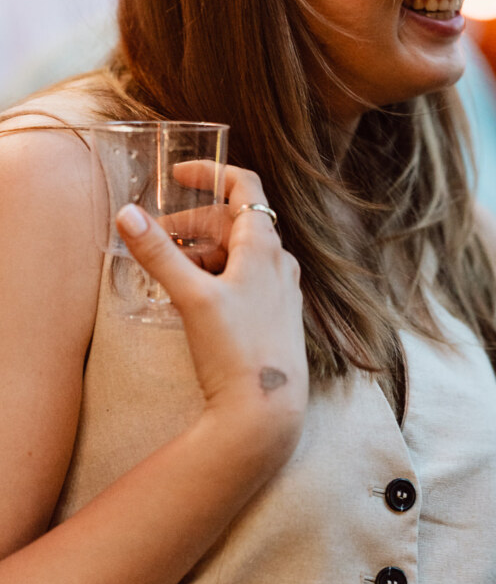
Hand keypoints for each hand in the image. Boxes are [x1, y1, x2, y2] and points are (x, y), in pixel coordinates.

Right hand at [115, 165, 307, 463]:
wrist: (265, 410)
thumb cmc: (235, 350)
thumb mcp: (191, 296)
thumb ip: (158, 254)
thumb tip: (128, 214)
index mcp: (264, 246)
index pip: (244, 187)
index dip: (211, 173)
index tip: (179, 174)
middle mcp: (279, 263)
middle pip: (233, 222)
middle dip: (192, 222)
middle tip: (154, 235)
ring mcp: (280, 291)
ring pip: (237, 254)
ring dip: (201, 251)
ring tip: (167, 270)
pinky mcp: (274, 317)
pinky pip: (243, 281)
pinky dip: (214, 276)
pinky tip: (189, 298)